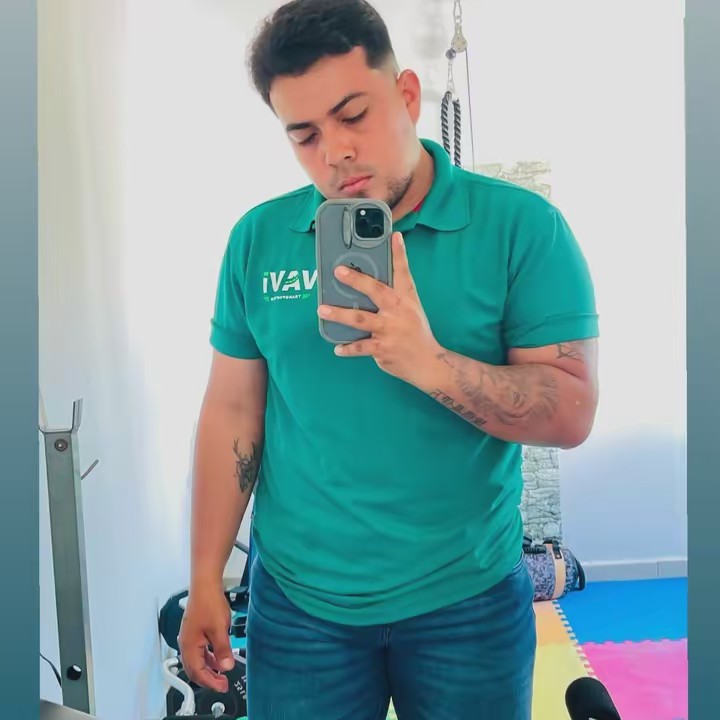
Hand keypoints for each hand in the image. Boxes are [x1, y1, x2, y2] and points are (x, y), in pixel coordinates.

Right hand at [177, 586, 233, 693]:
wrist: (205, 584)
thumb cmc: (208, 603)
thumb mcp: (220, 629)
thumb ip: (223, 650)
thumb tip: (226, 666)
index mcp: (189, 646)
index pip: (197, 673)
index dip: (210, 682)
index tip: (223, 686)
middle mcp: (186, 642)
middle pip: (194, 669)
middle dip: (209, 678)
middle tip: (223, 683)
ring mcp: (189, 636)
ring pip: (197, 659)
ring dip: (209, 667)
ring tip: (222, 671)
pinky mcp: (194, 630)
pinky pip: (200, 649)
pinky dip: (209, 656)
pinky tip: (218, 655)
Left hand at [317, 232, 440, 385]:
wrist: (428, 362)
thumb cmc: (416, 332)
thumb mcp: (411, 309)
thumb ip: (393, 296)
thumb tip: (368, 285)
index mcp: (406, 299)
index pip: (404, 273)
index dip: (400, 253)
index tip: (395, 236)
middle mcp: (398, 312)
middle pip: (376, 291)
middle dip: (356, 280)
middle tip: (338, 271)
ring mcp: (389, 330)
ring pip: (360, 319)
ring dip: (339, 315)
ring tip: (322, 310)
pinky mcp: (382, 349)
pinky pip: (359, 348)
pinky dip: (347, 348)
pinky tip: (337, 348)